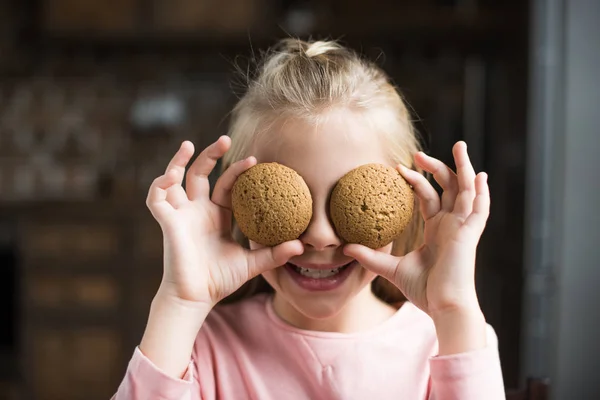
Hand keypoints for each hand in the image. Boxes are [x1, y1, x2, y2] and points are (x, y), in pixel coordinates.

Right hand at [146, 136, 303, 307]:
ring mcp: (180, 214)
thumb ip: (273, 254)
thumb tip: (301, 246)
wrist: (196, 297)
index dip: (237, 171)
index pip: (226, 185)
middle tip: (226, 139)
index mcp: (216, 215)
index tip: (255, 160)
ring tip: (189, 144)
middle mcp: (197, 210)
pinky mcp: (167, 222)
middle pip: (200, 173)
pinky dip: (159, 184)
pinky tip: (171, 176)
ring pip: (174, 179)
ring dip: (178, 160)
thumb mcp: (252, 264)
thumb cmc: (220, 280)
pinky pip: (156, 197)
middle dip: (211, 155)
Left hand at [344, 141, 489, 316]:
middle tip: (417, 154)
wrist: (442, 306)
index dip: (417, 181)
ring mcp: (462, 228)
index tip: (398, 168)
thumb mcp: (391, 268)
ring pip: (466, 190)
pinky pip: (479, 209)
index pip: (429, 197)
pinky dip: (481, 192)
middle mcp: (451, 225)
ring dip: (463, 167)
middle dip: (436, 167)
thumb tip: (345, 248)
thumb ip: (371, 257)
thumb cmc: (423, 290)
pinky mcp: (469, 234)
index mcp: (438, 230)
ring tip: (458, 145)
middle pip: (448, 188)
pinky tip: (479, 175)